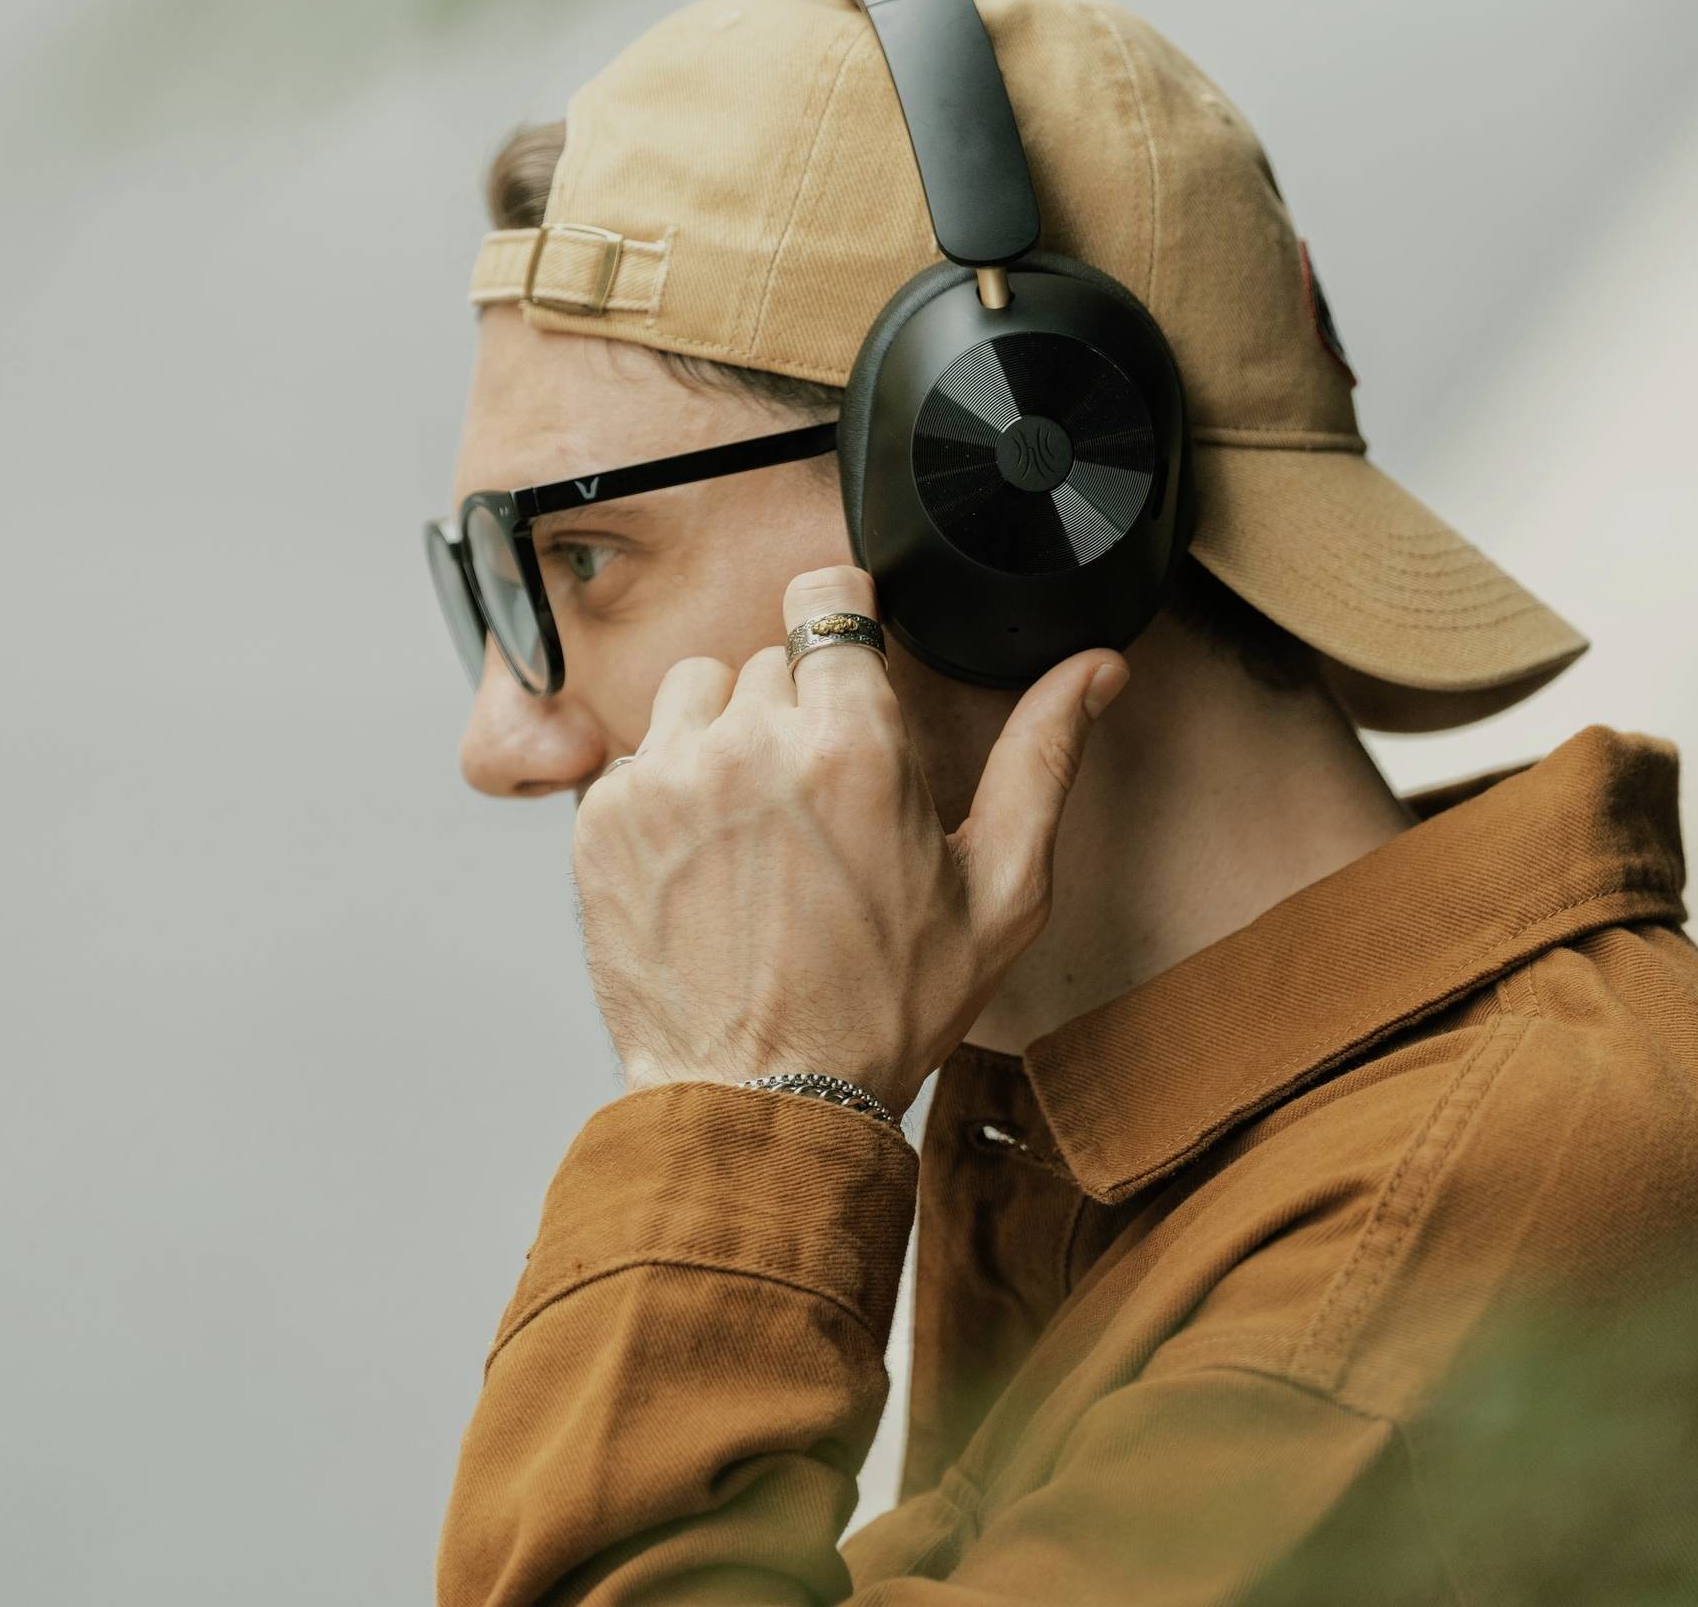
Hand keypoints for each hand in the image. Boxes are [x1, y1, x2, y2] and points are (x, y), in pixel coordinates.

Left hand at [569, 566, 1128, 1117]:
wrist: (761, 1102)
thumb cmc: (885, 1007)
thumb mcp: (1000, 893)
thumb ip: (1043, 758)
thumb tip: (1097, 668)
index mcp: (852, 746)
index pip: (826, 595)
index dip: (842, 622)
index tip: (847, 658)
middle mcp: (747, 745)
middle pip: (769, 659)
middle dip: (799, 710)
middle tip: (822, 804)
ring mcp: (662, 780)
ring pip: (695, 694)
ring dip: (725, 737)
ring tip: (759, 828)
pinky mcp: (601, 820)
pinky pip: (639, 756)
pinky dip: (669, 792)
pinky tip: (708, 863)